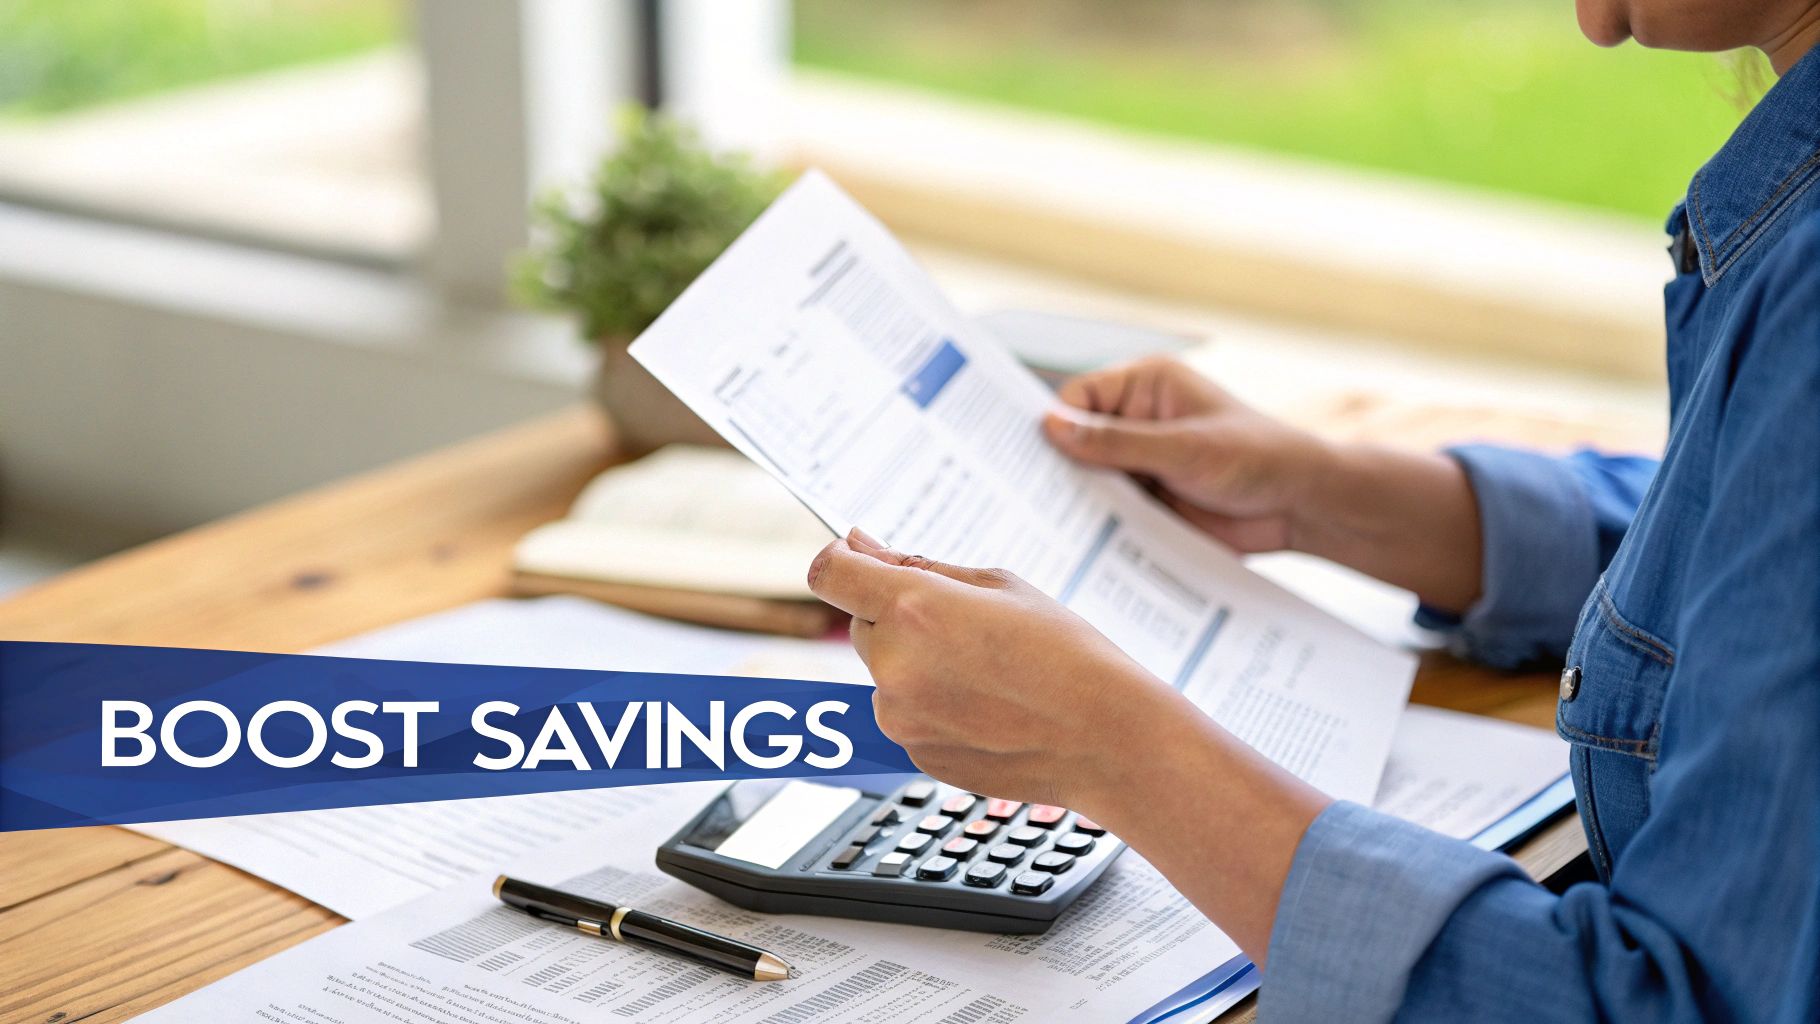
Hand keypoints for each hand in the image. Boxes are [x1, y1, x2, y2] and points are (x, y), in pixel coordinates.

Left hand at [805, 528, 1190, 812]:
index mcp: (913, 609)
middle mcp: (893, 666)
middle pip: (859, 624)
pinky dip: (930, 706)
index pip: (828, 573)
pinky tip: (986, 706)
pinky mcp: (914, 756)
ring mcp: (900, 719)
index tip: (859, 561)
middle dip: (895, 617)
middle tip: (964, 626)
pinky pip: (904, 715)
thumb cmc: (1065, 653)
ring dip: (912, 664)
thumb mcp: (998, 585)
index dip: (841, 561)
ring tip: (984, 672)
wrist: (1105, 739)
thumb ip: (915, 566)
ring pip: (882, 673)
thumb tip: (859, 545)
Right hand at [1041, 357, 1332, 552]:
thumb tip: (1050, 427)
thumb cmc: (1256, 458)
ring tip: (1044, 525)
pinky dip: (1097, 524)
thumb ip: (1117, 442)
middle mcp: (1136, 420)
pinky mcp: (1148, 500)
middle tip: (1023, 496)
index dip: (1052, 425)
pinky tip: (1077, 542)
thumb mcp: (1184, 449)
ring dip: (1077, 500)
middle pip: (1076, 440)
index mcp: (1145, 386)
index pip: (1077, 398)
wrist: (1301, 507)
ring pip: (1088, 479)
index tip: (1026, 456)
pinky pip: (1109, 510)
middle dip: (1058, 466)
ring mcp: (1141, 462)